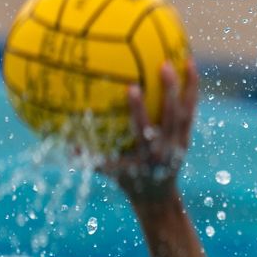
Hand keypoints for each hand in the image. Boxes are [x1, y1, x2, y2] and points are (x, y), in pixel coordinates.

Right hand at [99, 59, 197, 202]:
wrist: (158, 196)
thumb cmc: (127, 180)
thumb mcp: (106, 171)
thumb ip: (88, 156)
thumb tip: (64, 136)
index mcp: (147, 153)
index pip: (143, 128)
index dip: (138, 109)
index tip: (132, 87)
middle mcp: (167, 145)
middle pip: (171, 116)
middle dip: (168, 92)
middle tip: (164, 65)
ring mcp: (180, 140)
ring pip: (187, 111)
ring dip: (188, 86)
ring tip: (187, 60)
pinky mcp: (187, 136)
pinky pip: (191, 111)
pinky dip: (192, 91)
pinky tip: (190, 69)